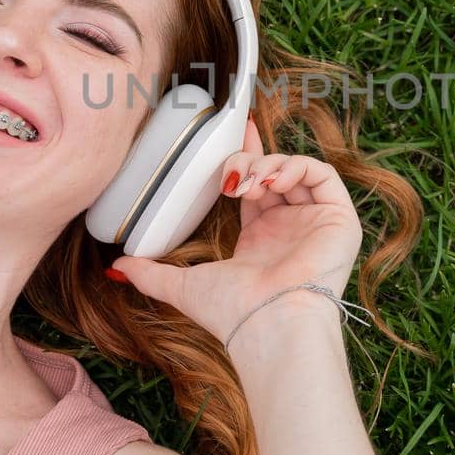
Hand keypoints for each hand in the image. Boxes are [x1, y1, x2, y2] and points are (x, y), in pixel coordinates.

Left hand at [108, 116, 364, 347]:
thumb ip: (152, 274)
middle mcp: (291, 228)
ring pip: (296, 170)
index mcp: (261, 239)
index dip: (243, 157)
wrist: (270, 323)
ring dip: (269, 165)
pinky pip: (322, 176)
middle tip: (231, 163)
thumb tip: (116, 269)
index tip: (231, 130)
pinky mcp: (339, 219)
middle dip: (253, 154)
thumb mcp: (183, 286)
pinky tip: (272, 181)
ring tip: (248, 182)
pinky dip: (296, 168)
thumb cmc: (233, 312)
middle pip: (275, 171)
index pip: (254, 185)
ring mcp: (316, 223)